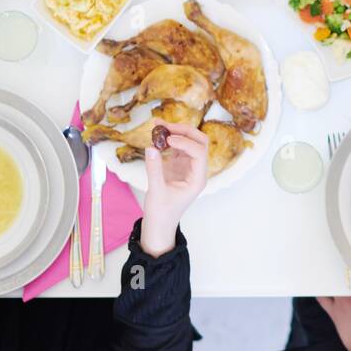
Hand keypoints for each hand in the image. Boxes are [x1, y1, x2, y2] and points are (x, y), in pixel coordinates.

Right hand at [140, 122, 209, 256]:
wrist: (159, 225)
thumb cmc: (162, 213)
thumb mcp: (156, 191)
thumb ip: (154, 169)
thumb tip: (151, 147)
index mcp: (198, 179)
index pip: (199, 153)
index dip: (185, 143)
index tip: (168, 140)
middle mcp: (196, 170)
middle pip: (199, 143)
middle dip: (184, 132)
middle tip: (165, 126)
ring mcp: (188, 167)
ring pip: (188, 142)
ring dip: (175, 132)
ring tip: (157, 125)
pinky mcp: (178, 166)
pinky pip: (177, 147)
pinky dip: (168, 139)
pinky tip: (156, 135)